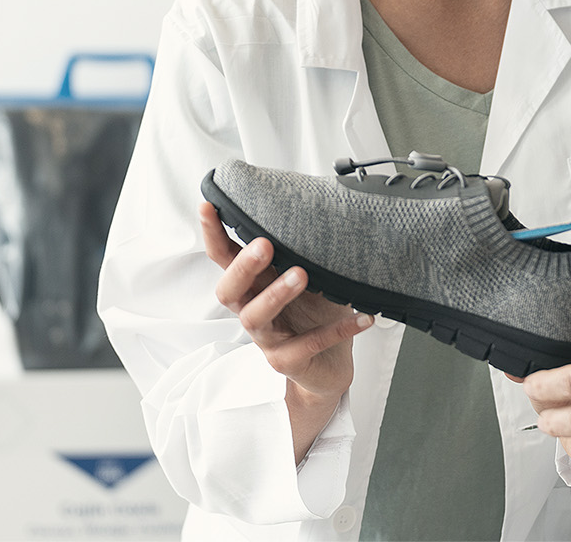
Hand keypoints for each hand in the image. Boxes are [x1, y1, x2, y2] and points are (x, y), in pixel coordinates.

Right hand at [199, 202, 371, 458]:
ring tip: (301, 275)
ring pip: (255, 318)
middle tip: (263, 245)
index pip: (225, 258)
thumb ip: (308, 250)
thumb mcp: (314, 275)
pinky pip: (307, 346)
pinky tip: (361, 318)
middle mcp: (253, 310)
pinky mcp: (286, 362)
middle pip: (229, 290)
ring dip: (276, 294)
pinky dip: (336, 331)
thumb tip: (326, 206)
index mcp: (255, 285)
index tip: (209, 205)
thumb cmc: (317, 312)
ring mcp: (267, 339)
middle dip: (242, 267)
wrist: (330, 365)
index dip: (214, 234)